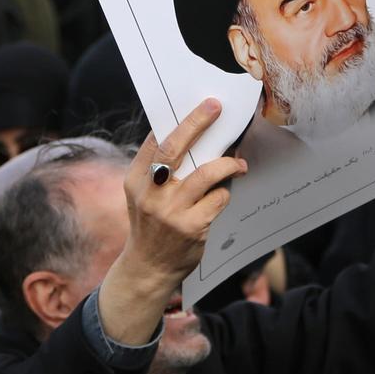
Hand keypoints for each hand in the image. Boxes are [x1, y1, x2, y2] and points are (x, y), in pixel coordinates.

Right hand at [98, 100, 246, 343]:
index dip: (179, 120)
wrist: (148, 268)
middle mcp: (150, 194)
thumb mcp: (143, 195)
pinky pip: (218, 199)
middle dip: (196, 123)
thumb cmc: (151, 224)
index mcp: (136, 180)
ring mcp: (170, 212)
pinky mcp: (192, 227)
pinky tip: (224, 195)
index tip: (202, 105)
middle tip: (216, 108)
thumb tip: (192, 134)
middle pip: (174, 148)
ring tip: (238, 164)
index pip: (156, 141)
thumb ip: (159, 170)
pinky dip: (225, 193)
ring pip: (206, 174)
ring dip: (227, 164)